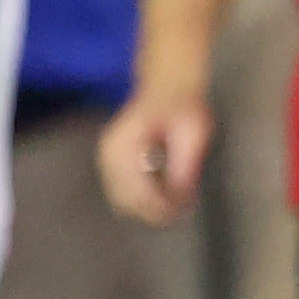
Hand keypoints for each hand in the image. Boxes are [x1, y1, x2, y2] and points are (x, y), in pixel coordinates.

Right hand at [98, 85, 213, 225]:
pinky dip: (142, 200)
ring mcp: (106, 160)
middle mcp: (108, 154)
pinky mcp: (111, 165)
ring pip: (123, 202)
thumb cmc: (182, 106)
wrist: (169, 87)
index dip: (159, 206)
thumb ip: (184, 164)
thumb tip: (181, 196)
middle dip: (154, 211)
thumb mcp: (192, 133)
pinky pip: (122, 194)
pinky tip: (165, 195)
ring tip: (177, 205)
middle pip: (126, 201)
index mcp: (123, 144)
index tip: (182, 211)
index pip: (136, 190)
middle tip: (183, 211)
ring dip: (148, 208)